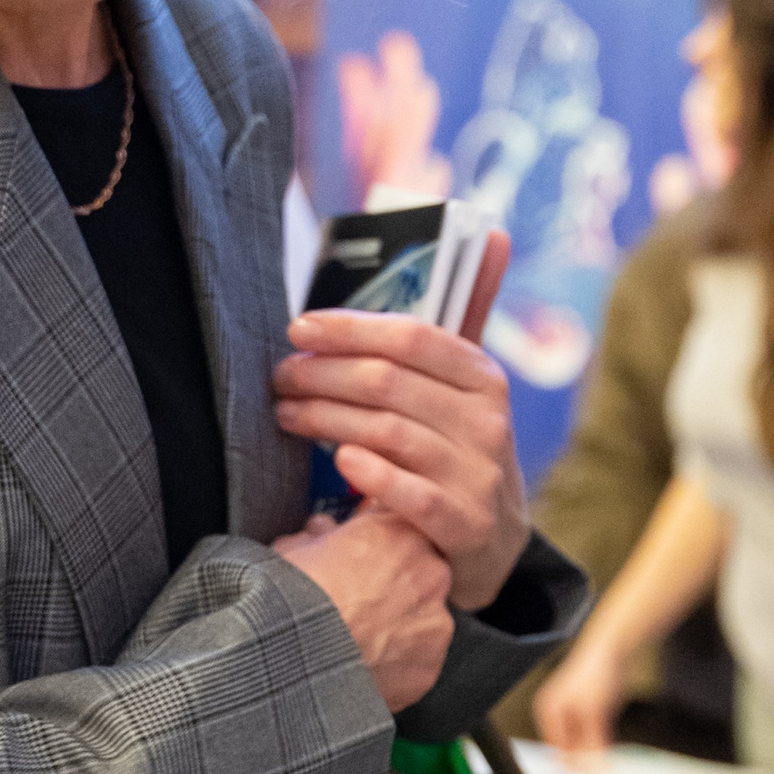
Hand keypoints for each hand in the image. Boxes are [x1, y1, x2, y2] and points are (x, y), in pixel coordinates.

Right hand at [271, 508, 453, 713]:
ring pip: (422, 618)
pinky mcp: (431, 663)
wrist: (300, 652)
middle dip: (394, 584)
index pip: (398, 527)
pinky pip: (418, 659)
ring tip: (360, 639)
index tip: (360, 556)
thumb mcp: (294, 549)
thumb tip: (319, 531)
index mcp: (399, 530)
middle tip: (358, 601)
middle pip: (419, 572)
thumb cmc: (296, 596)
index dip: (377, 544)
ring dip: (399, 625)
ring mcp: (435, 618)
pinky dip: (398, 663)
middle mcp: (429, 569)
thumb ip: (317, 534)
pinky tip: (368, 665)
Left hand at [273, 235, 526, 614]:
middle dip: (321, 375)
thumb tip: (494, 233)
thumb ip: (463, 317)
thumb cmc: (457, 446)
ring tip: (284, 413)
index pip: (411, 336)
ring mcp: (478, 476)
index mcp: (483, 377)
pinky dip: (369, 472)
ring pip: (385, 432)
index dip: (349, 328)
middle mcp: (487, 422)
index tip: (299, 328)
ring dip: (323, 418)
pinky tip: (338, 461)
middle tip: (279, 376)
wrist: (493, 540)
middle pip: (387, 383)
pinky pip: (408, 493)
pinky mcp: (465, 525)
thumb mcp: (466, 387)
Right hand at [533, 636, 624, 756]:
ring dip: (592, 755)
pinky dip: (600, 744)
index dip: (573, 768)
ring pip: (581, 744)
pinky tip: (610, 752)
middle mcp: (555, 713)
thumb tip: (593, 772)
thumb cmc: (595, 673)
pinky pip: (591, 735)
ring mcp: (571, 711)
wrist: (612, 646)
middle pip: (568, 749)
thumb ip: (592, 743)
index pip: (556, 751)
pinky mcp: (588, 710)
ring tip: (607, 768)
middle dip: (582, 763)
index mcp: (547, 712)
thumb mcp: (593, 712)